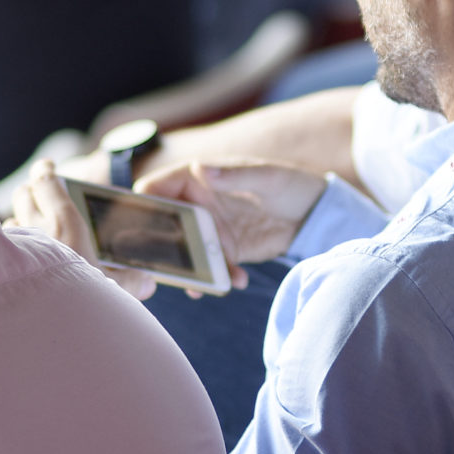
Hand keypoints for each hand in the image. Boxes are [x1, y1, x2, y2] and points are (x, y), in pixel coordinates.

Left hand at [9, 159, 156, 300]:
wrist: (44, 322)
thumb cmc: (81, 298)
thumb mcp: (114, 288)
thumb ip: (131, 282)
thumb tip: (148, 283)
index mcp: (65, 222)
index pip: (46, 182)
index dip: (45, 171)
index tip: (47, 167)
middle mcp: (36, 228)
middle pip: (23, 194)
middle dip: (30, 192)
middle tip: (38, 196)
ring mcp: (16, 246)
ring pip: (11, 219)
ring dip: (19, 220)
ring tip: (30, 230)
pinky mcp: (1, 264)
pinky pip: (2, 246)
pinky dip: (9, 246)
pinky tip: (16, 257)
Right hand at [140, 161, 329, 278]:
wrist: (317, 214)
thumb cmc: (291, 184)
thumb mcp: (267, 177)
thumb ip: (234, 175)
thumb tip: (202, 168)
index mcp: (199, 178)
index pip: (156, 189)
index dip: (141, 206)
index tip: (136, 227)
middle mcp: (198, 205)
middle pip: (164, 226)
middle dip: (160, 247)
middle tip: (164, 267)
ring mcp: (210, 229)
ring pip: (185, 252)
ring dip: (190, 269)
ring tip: (203, 285)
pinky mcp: (225, 251)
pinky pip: (211, 267)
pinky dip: (218, 277)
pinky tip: (237, 280)